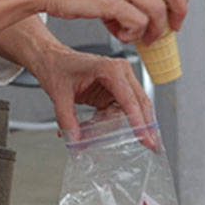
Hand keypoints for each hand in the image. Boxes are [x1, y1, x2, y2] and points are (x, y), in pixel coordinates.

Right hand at [27, 0, 187, 47]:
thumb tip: (145, 4)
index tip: (174, 14)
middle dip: (177, 13)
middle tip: (169, 30)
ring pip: (157, 10)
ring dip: (152, 30)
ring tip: (137, 37)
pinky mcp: (110, 1)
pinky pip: (137, 23)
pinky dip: (132, 34)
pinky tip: (118, 34)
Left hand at [29, 44, 160, 150]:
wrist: (51, 58)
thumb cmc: (57, 67)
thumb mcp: (59, 96)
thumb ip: (67, 121)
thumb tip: (75, 142)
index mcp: (109, 69)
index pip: (129, 99)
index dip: (138, 121)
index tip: (145, 138)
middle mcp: (120, 72)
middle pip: (140, 102)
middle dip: (147, 125)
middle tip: (152, 146)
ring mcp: (120, 80)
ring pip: (137, 106)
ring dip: (138, 124)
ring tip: (144, 143)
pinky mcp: (115, 90)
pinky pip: (125, 108)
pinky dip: (124, 122)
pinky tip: (123, 134)